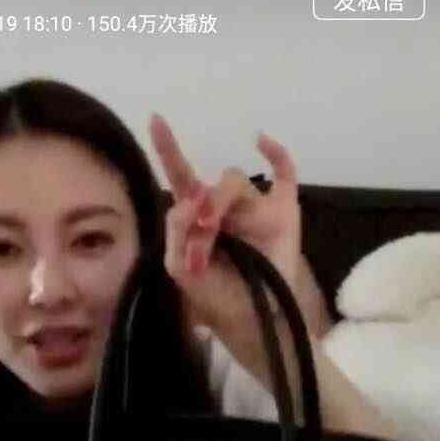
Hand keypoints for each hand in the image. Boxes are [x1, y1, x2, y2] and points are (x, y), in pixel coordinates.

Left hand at [149, 114, 300, 333]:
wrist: (254, 320)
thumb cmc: (217, 297)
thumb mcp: (182, 268)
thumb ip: (177, 231)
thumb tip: (191, 196)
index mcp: (197, 218)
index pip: (181, 178)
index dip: (169, 150)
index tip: (155, 120)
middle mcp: (225, 208)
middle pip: (209, 186)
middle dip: (201, 209)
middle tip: (202, 236)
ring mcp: (255, 208)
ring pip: (236, 181)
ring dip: (221, 202)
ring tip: (213, 230)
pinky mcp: (283, 212)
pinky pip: (284, 174)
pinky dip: (277, 153)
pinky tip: (262, 141)